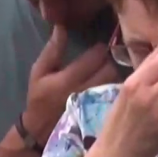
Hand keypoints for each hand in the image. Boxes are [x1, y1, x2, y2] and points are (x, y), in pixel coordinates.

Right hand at [23, 27, 119, 143]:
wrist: (41, 131)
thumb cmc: (40, 97)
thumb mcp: (40, 72)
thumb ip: (53, 49)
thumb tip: (62, 25)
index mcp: (69, 79)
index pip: (96, 57)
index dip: (99, 49)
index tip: (97, 48)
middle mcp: (85, 91)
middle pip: (111, 68)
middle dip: (110, 60)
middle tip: (105, 59)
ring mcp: (96, 104)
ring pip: (116, 81)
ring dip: (114, 73)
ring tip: (108, 72)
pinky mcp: (102, 112)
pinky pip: (117, 94)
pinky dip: (117, 87)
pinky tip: (112, 86)